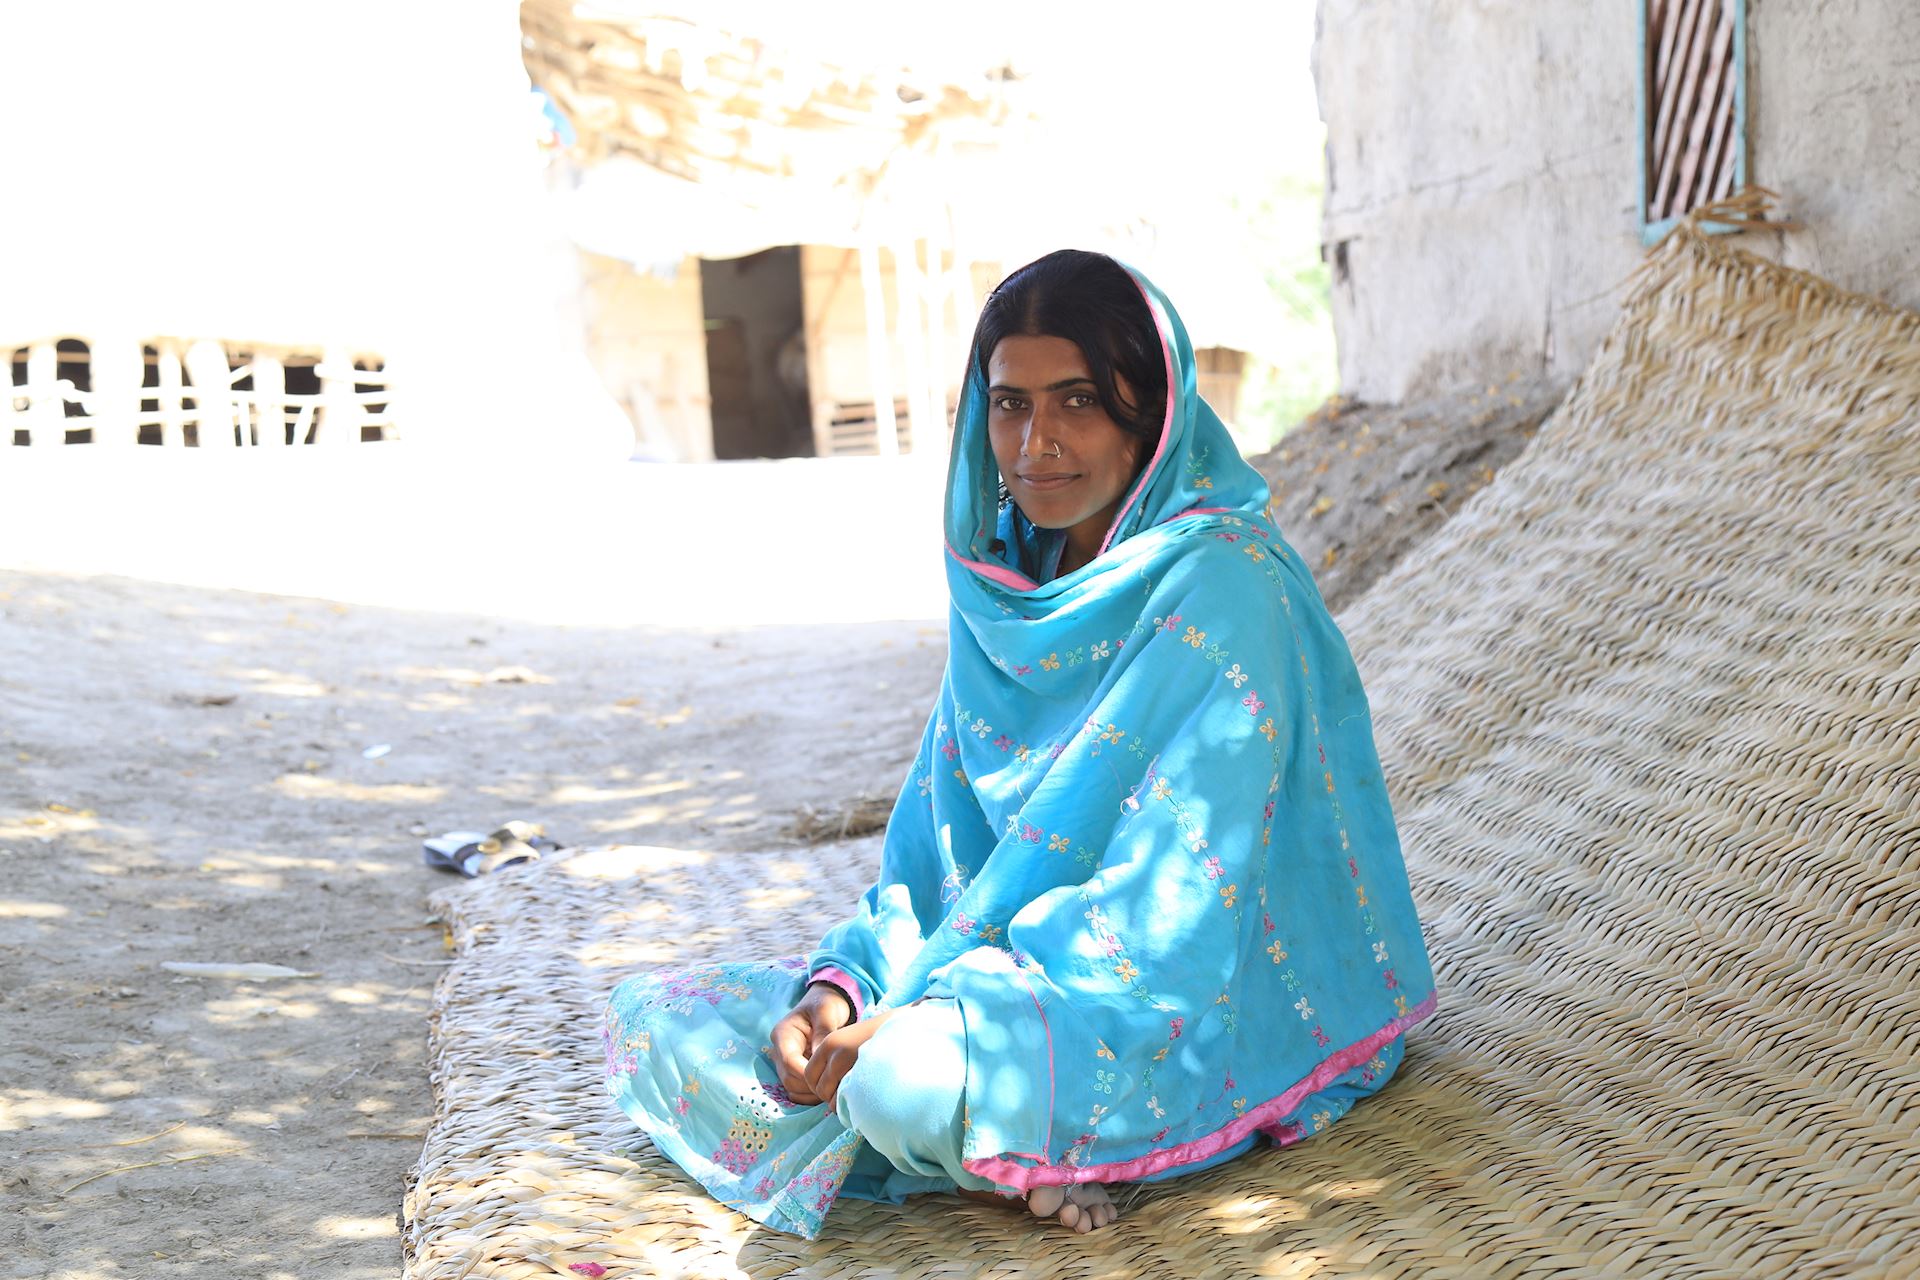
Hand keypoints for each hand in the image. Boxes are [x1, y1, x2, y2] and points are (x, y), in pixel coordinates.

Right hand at [769, 982, 855, 1105]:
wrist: (826, 1002)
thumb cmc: (826, 1003)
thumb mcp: (826, 1011)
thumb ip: (823, 1032)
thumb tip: (820, 1056)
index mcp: (783, 1034)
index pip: (789, 1062)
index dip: (807, 1074)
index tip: (828, 1077)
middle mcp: (779, 1050)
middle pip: (788, 1080)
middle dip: (810, 1086)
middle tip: (834, 1085)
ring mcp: (785, 1061)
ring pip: (792, 1088)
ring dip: (811, 1093)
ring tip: (833, 1087)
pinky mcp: (794, 1070)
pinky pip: (798, 1089)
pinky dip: (811, 1094)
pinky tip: (828, 1087)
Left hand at [801, 1007, 898, 1109]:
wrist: (906, 1026)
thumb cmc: (881, 1037)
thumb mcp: (852, 1042)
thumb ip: (837, 1061)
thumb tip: (828, 1091)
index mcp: (829, 1043)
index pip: (809, 1075)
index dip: (818, 1087)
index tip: (833, 1091)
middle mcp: (834, 1050)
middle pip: (819, 1088)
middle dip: (829, 1098)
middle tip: (846, 1098)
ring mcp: (848, 1060)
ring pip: (832, 1097)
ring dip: (842, 1103)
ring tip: (856, 1100)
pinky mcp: (863, 1070)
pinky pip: (849, 1098)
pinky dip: (853, 1105)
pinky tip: (864, 1100)